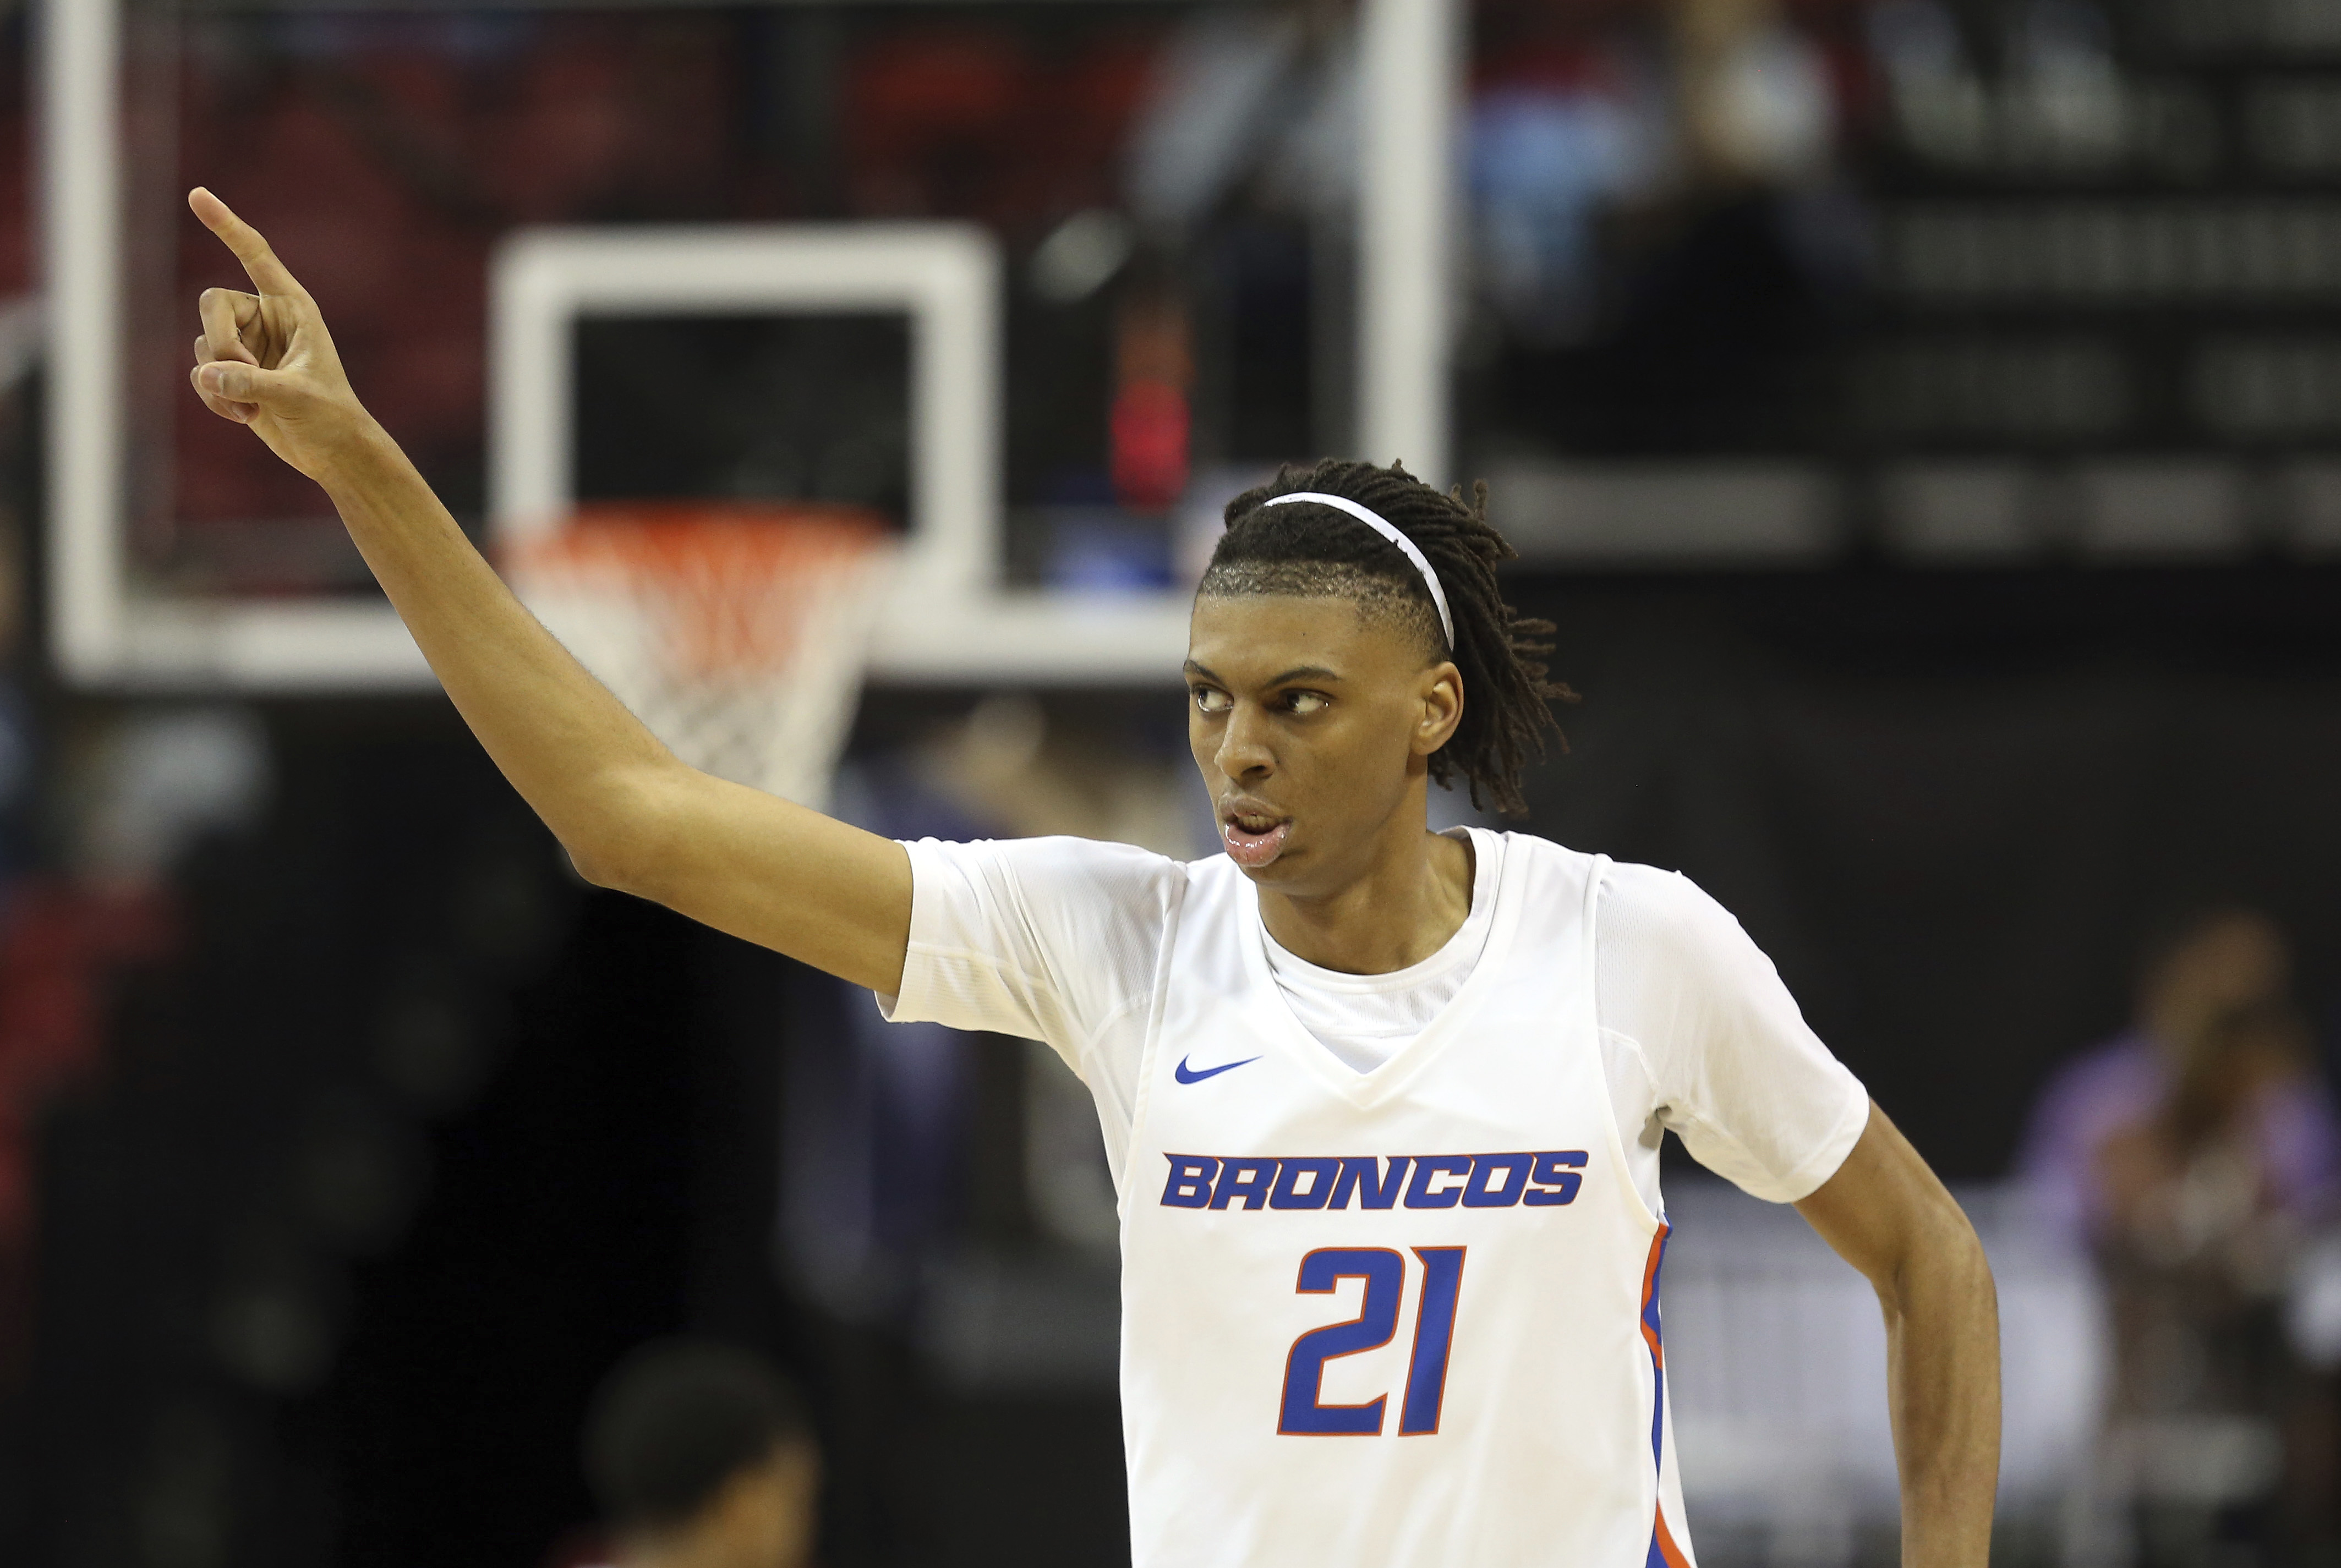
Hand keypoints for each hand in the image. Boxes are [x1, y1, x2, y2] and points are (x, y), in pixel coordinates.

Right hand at [185, 187, 374, 481]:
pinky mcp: (234, 372)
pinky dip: (215, 398)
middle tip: (245, 375)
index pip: (255, 255)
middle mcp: (266, 318)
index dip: (227, 225)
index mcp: (293, 307)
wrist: (332, 453)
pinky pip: (201, 373)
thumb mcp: (296, 397)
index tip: (197, 195)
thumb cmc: (330, 418)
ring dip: (220, 380)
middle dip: (219, 343)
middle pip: (211, 303)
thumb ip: (251, 383)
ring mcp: (247, 344)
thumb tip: (204, 374)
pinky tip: (244, 418)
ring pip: (202, 343)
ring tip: (255, 407)